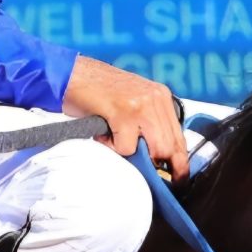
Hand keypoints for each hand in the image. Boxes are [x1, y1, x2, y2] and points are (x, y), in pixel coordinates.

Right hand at [61, 55, 187, 179]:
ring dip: (135, 156)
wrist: (71, 75)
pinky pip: (127, 147)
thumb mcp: (133, 102)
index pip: (180, 136)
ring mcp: (141, 105)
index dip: (180, 161)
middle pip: (171, 146)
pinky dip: (113, 148)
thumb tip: (158, 156)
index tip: (178, 176)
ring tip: (116, 143)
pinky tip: (103, 134)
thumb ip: (148, 123)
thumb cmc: (97, 91)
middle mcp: (155, 99)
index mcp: (161, 96)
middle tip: (152, 176)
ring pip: (155, 149)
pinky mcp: (123, 112)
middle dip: (162, 166)